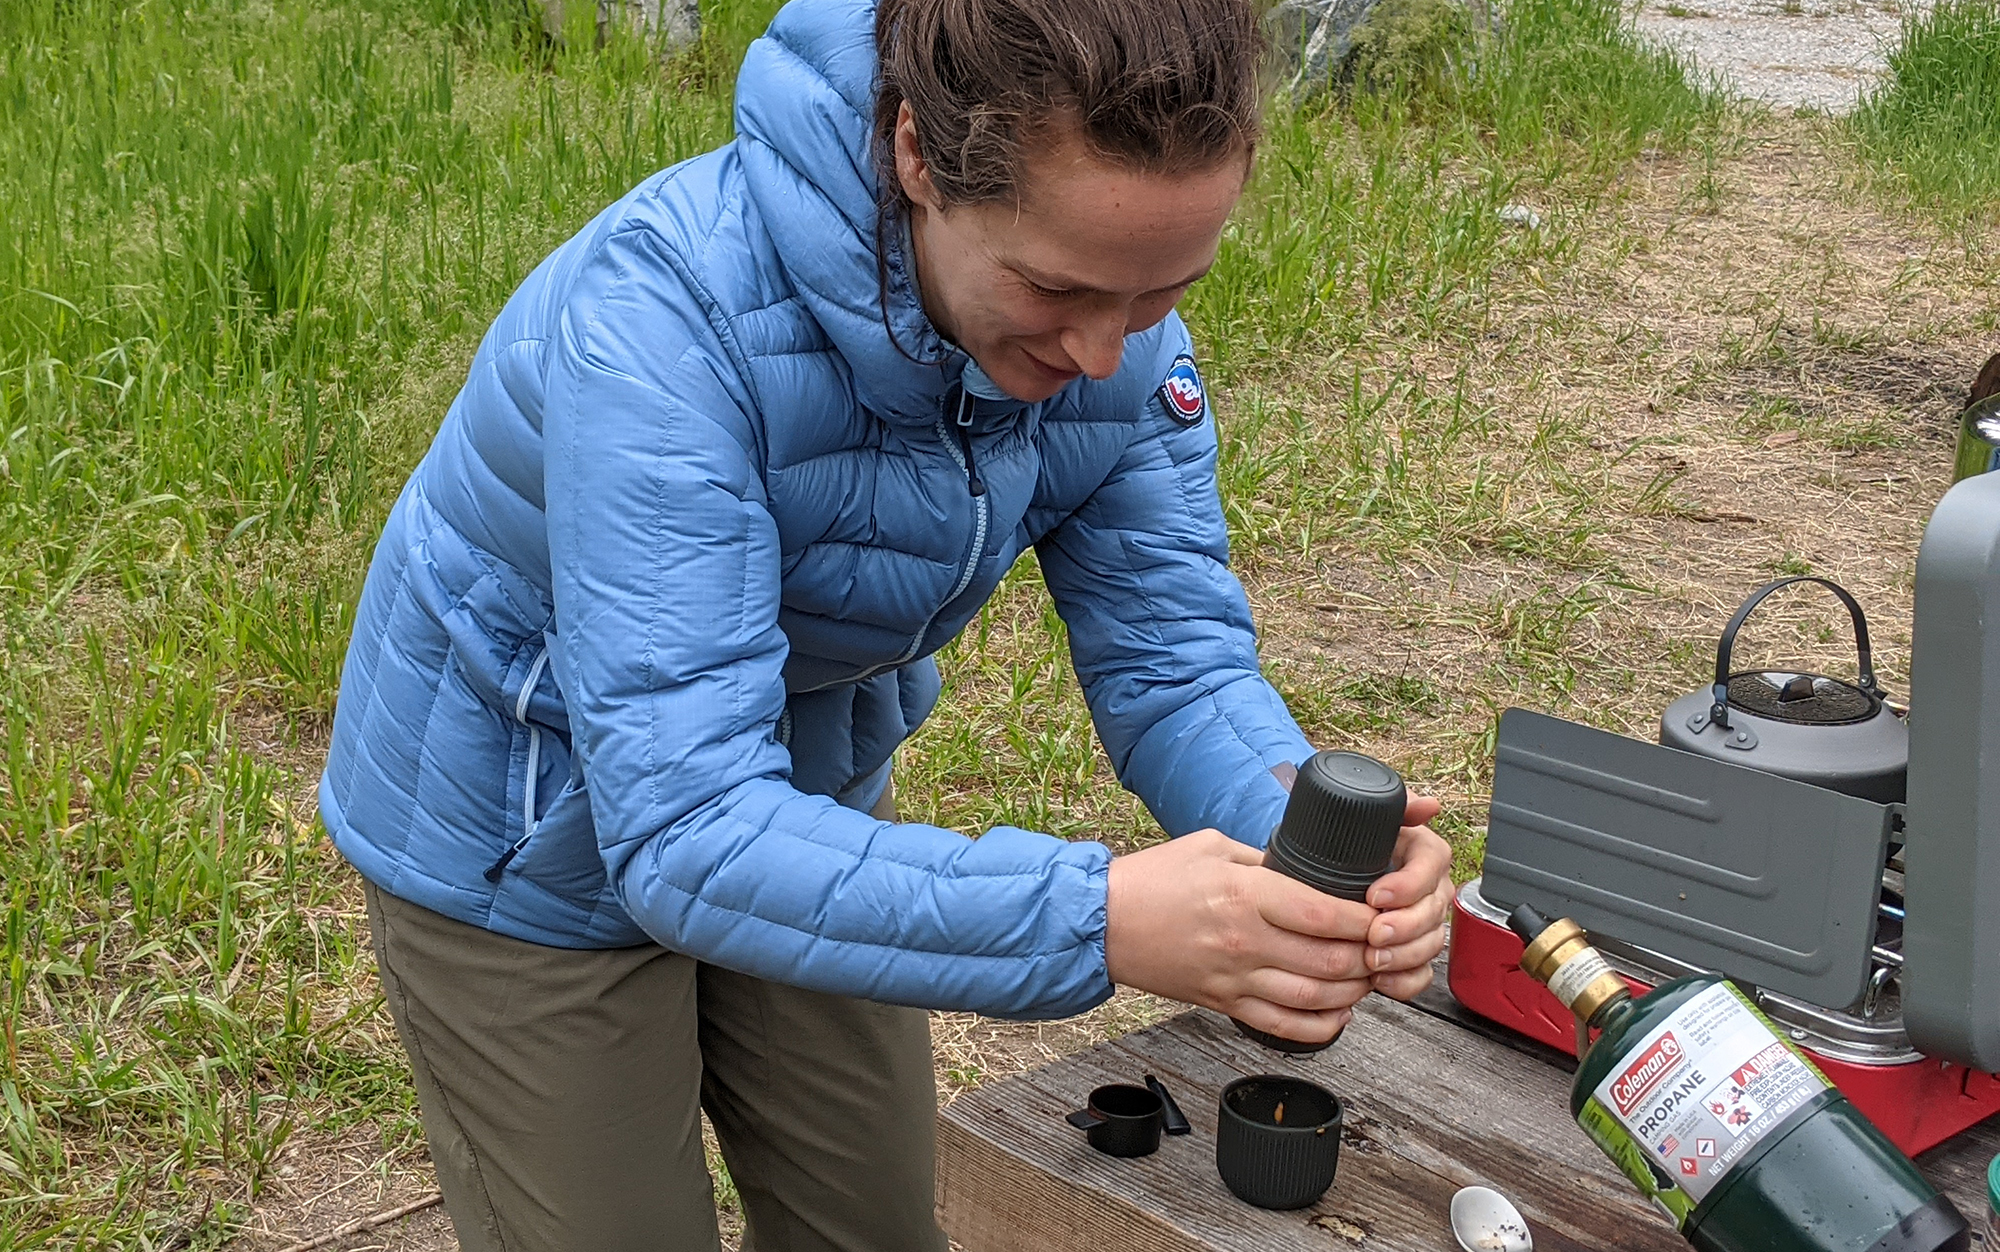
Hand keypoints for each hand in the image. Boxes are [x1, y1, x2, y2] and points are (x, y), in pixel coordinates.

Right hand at [1104, 829, 1377, 1046]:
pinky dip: (1321, 1027)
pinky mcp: (1224, 1004)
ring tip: (1365, 976)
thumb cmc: (1152, 881)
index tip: (1381, 913)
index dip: (1364, 919)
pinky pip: (1285, 1027)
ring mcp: (1236, 979)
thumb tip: (1303, 868)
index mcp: (1244, 895)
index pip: (1324, 913)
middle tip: (1382, 947)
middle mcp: (1245, 942)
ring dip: (1353, 991)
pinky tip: (1338, 1014)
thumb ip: (1263, 858)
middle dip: (1369, 957)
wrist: (1103, 923)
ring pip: (1316, 998)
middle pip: (1331, 961)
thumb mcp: (1212, 846)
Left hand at [1361, 795, 1452, 1000]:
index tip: (1376, 895)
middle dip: (1405, 927)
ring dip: (1404, 955)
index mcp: (1423, 852)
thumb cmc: (1348, 848)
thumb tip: (1427, 805)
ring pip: (1431, 943)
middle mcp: (1430, 887)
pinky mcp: (1413, 952)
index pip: (1433, 865)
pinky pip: (1423, 972)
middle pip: (1434, 910)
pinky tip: (1382, 980)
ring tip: (1374, 960)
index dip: (1409, 884)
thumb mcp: (1365, 823)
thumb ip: (1395, 807)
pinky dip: (1405, 980)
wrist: (1325, 876)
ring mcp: (1424, 922)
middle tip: (1374, 934)